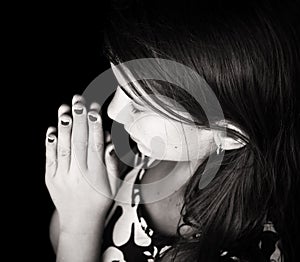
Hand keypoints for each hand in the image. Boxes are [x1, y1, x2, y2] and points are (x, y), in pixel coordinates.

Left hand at [45, 95, 117, 231]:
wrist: (80, 223)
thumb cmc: (99, 203)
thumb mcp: (113, 187)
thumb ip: (112, 164)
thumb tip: (111, 144)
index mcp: (95, 175)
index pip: (95, 145)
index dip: (95, 127)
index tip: (94, 110)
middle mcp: (78, 174)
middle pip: (79, 142)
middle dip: (79, 119)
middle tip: (79, 101)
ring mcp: (62, 176)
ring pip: (63, 147)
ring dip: (64, 127)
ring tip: (65, 109)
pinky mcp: (50, 178)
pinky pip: (50, 159)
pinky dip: (50, 143)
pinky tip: (52, 129)